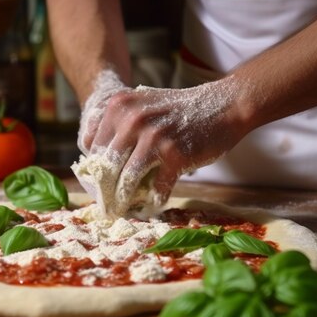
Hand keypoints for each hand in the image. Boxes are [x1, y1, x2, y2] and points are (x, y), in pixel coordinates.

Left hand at [75, 77, 246, 215]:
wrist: (222, 106)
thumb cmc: (179, 111)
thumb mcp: (143, 105)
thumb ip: (119, 125)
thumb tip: (96, 163)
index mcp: (120, 106)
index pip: (94, 147)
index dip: (94, 170)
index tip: (96, 186)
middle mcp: (133, 119)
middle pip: (108, 166)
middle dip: (105, 190)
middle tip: (105, 206)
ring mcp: (154, 137)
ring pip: (127, 180)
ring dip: (124, 200)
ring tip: (122, 210)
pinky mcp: (174, 156)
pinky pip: (157, 188)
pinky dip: (153, 201)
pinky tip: (151, 206)